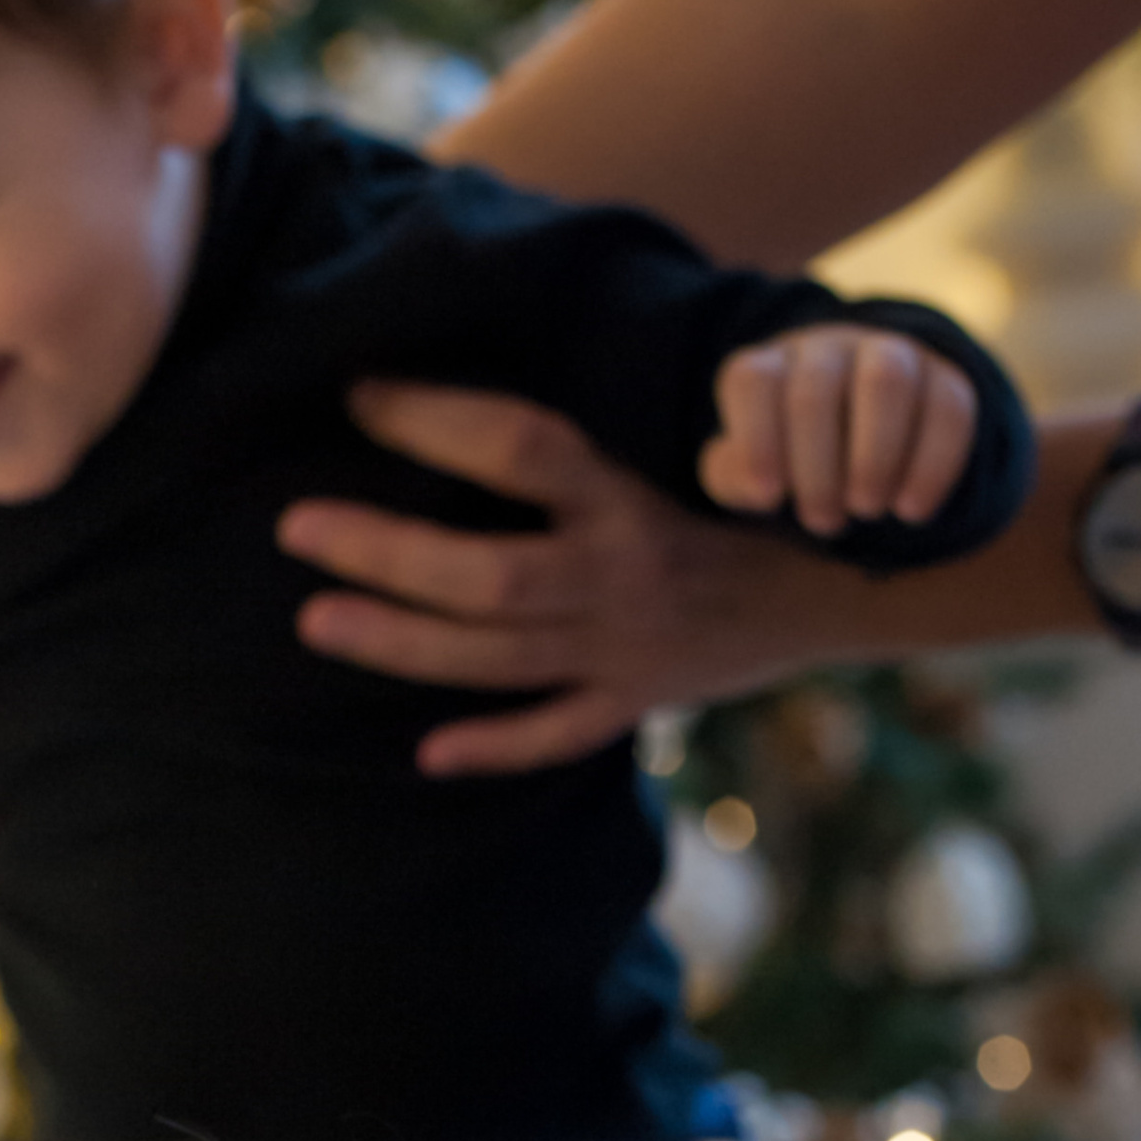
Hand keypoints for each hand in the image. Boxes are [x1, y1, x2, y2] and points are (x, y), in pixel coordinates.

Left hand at [279, 381, 837, 777]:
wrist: (843, 584)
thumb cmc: (739, 498)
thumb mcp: (672, 445)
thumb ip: (577, 436)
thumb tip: (468, 387)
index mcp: (630, 495)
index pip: (521, 445)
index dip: (436, 418)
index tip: (359, 394)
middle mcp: (622, 574)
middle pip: (486, 573)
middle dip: (385, 553)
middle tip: (296, 528)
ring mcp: (625, 648)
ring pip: (495, 657)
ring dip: (399, 642)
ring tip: (315, 621)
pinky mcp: (636, 701)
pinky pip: (556, 737)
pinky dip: (492, 748)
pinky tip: (424, 753)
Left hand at [701, 325, 977, 540]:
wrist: (857, 428)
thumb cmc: (787, 458)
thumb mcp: (747, 472)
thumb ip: (735, 476)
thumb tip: (759, 488)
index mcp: (771, 369)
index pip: (753, 382)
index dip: (756, 440)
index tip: (768, 499)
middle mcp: (828, 349)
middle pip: (817, 389)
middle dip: (817, 466)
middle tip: (823, 522)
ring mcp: (890, 354)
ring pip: (887, 381)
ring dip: (876, 456)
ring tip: (867, 510)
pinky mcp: (943, 377)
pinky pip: (950, 405)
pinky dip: (933, 463)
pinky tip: (911, 510)